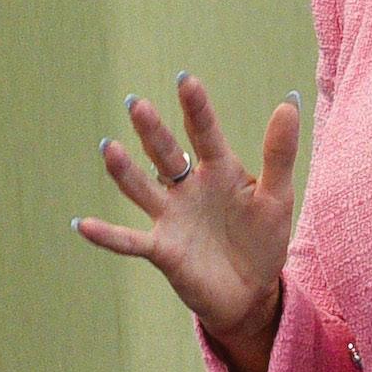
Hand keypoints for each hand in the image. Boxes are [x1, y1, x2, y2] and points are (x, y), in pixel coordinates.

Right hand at [72, 73, 300, 343]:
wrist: (252, 292)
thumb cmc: (264, 239)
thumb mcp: (277, 195)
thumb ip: (280, 152)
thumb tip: (289, 101)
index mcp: (220, 170)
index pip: (205, 133)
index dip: (196, 108)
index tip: (186, 80)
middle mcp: (189, 188)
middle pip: (166, 154)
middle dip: (153, 131)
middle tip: (136, 104)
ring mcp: (172, 218)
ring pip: (142, 189)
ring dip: (125, 171)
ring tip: (109, 148)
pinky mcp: (163, 250)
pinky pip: (130, 241)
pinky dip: (107, 235)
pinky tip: (82, 224)